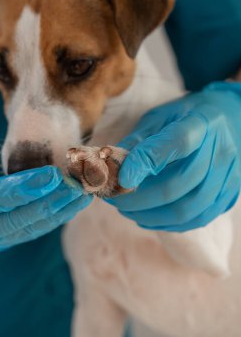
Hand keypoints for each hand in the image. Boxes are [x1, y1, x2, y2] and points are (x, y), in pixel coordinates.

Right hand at [0, 145, 91, 256]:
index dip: (23, 189)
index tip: (54, 175)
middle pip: (15, 221)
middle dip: (50, 202)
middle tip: (78, 185)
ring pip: (28, 229)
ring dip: (58, 212)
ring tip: (83, 194)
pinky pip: (30, 229)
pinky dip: (52, 216)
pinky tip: (71, 204)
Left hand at [106, 82, 240, 231]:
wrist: (228, 119)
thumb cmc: (186, 117)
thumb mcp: (159, 117)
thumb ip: (138, 140)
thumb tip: (111, 164)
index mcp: (201, 123)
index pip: (175, 144)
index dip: (145, 163)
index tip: (120, 178)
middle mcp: (220, 151)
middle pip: (178, 184)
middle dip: (138, 198)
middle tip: (114, 199)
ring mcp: (228, 176)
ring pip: (187, 209)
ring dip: (150, 215)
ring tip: (127, 210)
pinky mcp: (228, 196)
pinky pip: (197, 219)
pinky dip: (168, 224)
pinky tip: (148, 218)